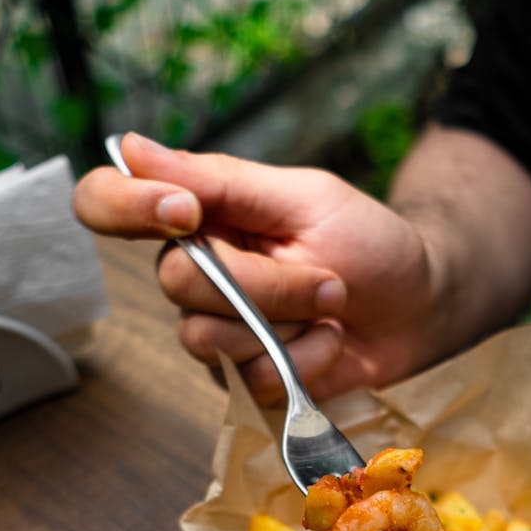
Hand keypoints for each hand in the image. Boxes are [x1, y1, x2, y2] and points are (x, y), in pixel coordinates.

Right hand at [73, 133, 444, 402]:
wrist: (420, 311)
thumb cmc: (369, 245)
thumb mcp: (304, 198)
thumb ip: (221, 181)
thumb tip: (130, 148)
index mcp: (200, 218)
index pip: (109, 205)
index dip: (125, 207)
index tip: (184, 211)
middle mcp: (197, 278)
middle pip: (178, 284)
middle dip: (265, 283)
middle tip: (326, 276)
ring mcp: (218, 334)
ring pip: (210, 339)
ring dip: (289, 323)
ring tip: (332, 308)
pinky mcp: (247, 382)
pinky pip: (251, 380)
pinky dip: (305, 362)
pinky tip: (330, 345)